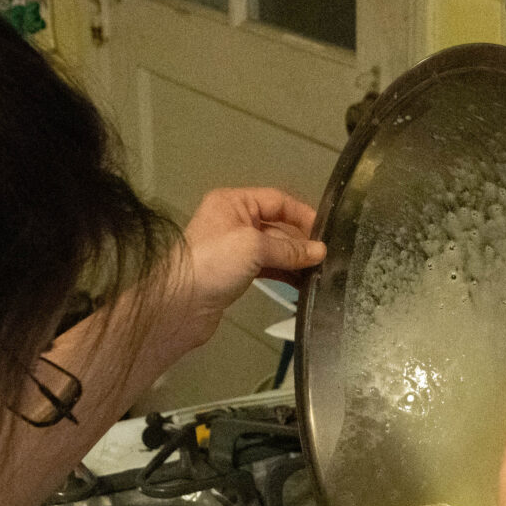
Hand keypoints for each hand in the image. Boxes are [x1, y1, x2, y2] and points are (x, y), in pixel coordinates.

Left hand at [167, 188, 325, 352]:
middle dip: (300, 241)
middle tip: (325, 258)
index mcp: (233, 203)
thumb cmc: (213, 263)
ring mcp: (234, 249)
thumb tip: (320, 252)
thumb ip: (289, 249)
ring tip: (318, 273)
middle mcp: (233, 221)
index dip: (302, 215)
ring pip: (273, 249)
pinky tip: (301, 284)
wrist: (180, 304)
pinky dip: (284, 274)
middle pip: (277, 225)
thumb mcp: (254, 247)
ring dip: (294, 260)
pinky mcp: (235, 273)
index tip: (325, 232)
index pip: (277, 201)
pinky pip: (267, 268)